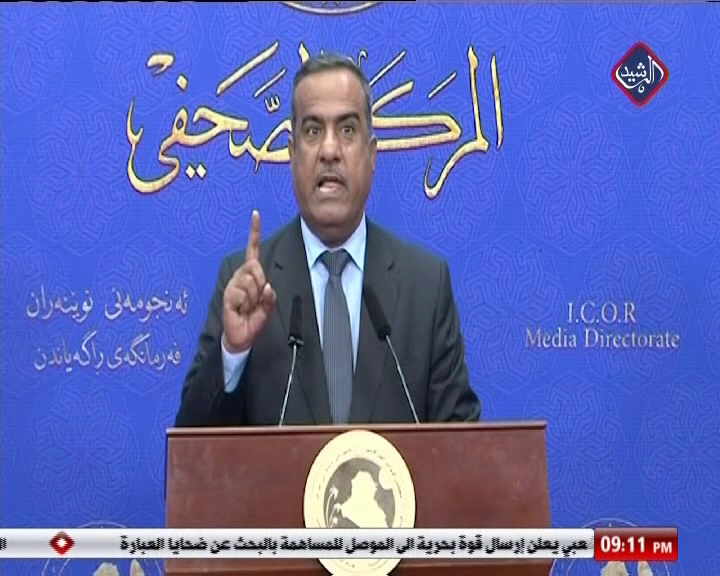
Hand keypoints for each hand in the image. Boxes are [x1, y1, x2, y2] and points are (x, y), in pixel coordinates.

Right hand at [222, 210, 276, 352]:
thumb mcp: (268, 307)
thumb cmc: (253, 320)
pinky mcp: (228, 295)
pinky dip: (245, 304)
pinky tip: (241, 310)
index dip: (254, 232)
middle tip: (257, 301)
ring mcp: (233, 285)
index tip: (255, 214)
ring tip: (248, 307)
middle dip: (261, 285)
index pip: (253, 250)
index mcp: (252, 274)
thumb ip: (270, 297)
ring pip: (250, 281)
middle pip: (256, 268)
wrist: (241, 337)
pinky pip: (241, 293)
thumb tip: (266, 286)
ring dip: (254, 298)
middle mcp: (241, 275)